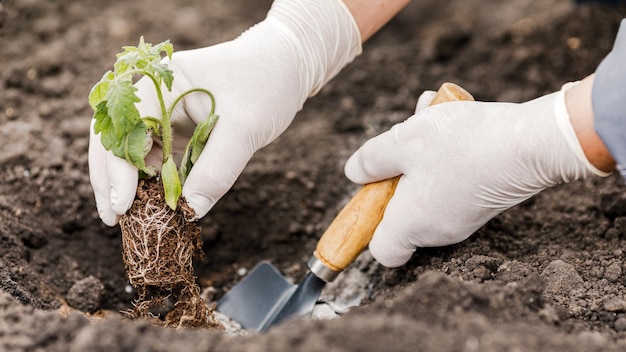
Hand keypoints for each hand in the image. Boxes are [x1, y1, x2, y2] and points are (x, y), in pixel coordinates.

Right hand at [89, 0, 360, 225]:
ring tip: (135, 218)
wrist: (287, 67)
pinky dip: (157, 180)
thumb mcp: (244, 129)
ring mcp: (165, 113)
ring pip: (135, 151)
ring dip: (133, 183)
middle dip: (111, 179)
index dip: (116, 169)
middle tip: (114, 219)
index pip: (124, 128)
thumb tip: (189, 212)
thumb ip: (216, 170)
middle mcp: (155, 96)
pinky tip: (159, 203)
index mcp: (161, 83)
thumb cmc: (266, 85)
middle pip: (116, 139)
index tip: (123, 205)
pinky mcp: (179, 128)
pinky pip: (159, 156)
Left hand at [344, 84, 609, 266]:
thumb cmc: (461, 143)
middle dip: (396, 173)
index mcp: (411, 224)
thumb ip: (372, 160)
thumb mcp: (403, 142)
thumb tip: (353, 173)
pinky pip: (449, 183)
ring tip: (427, 116)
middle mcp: (437, 230)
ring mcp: (462, 218)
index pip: (381, 250)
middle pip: (401, 213)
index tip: (372, 191)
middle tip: (403, 141)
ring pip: (426, 190)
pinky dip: (444, 156)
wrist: (531, 143)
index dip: (369, 225)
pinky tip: (451, 121)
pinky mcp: (481, 202)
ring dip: (420, 155)